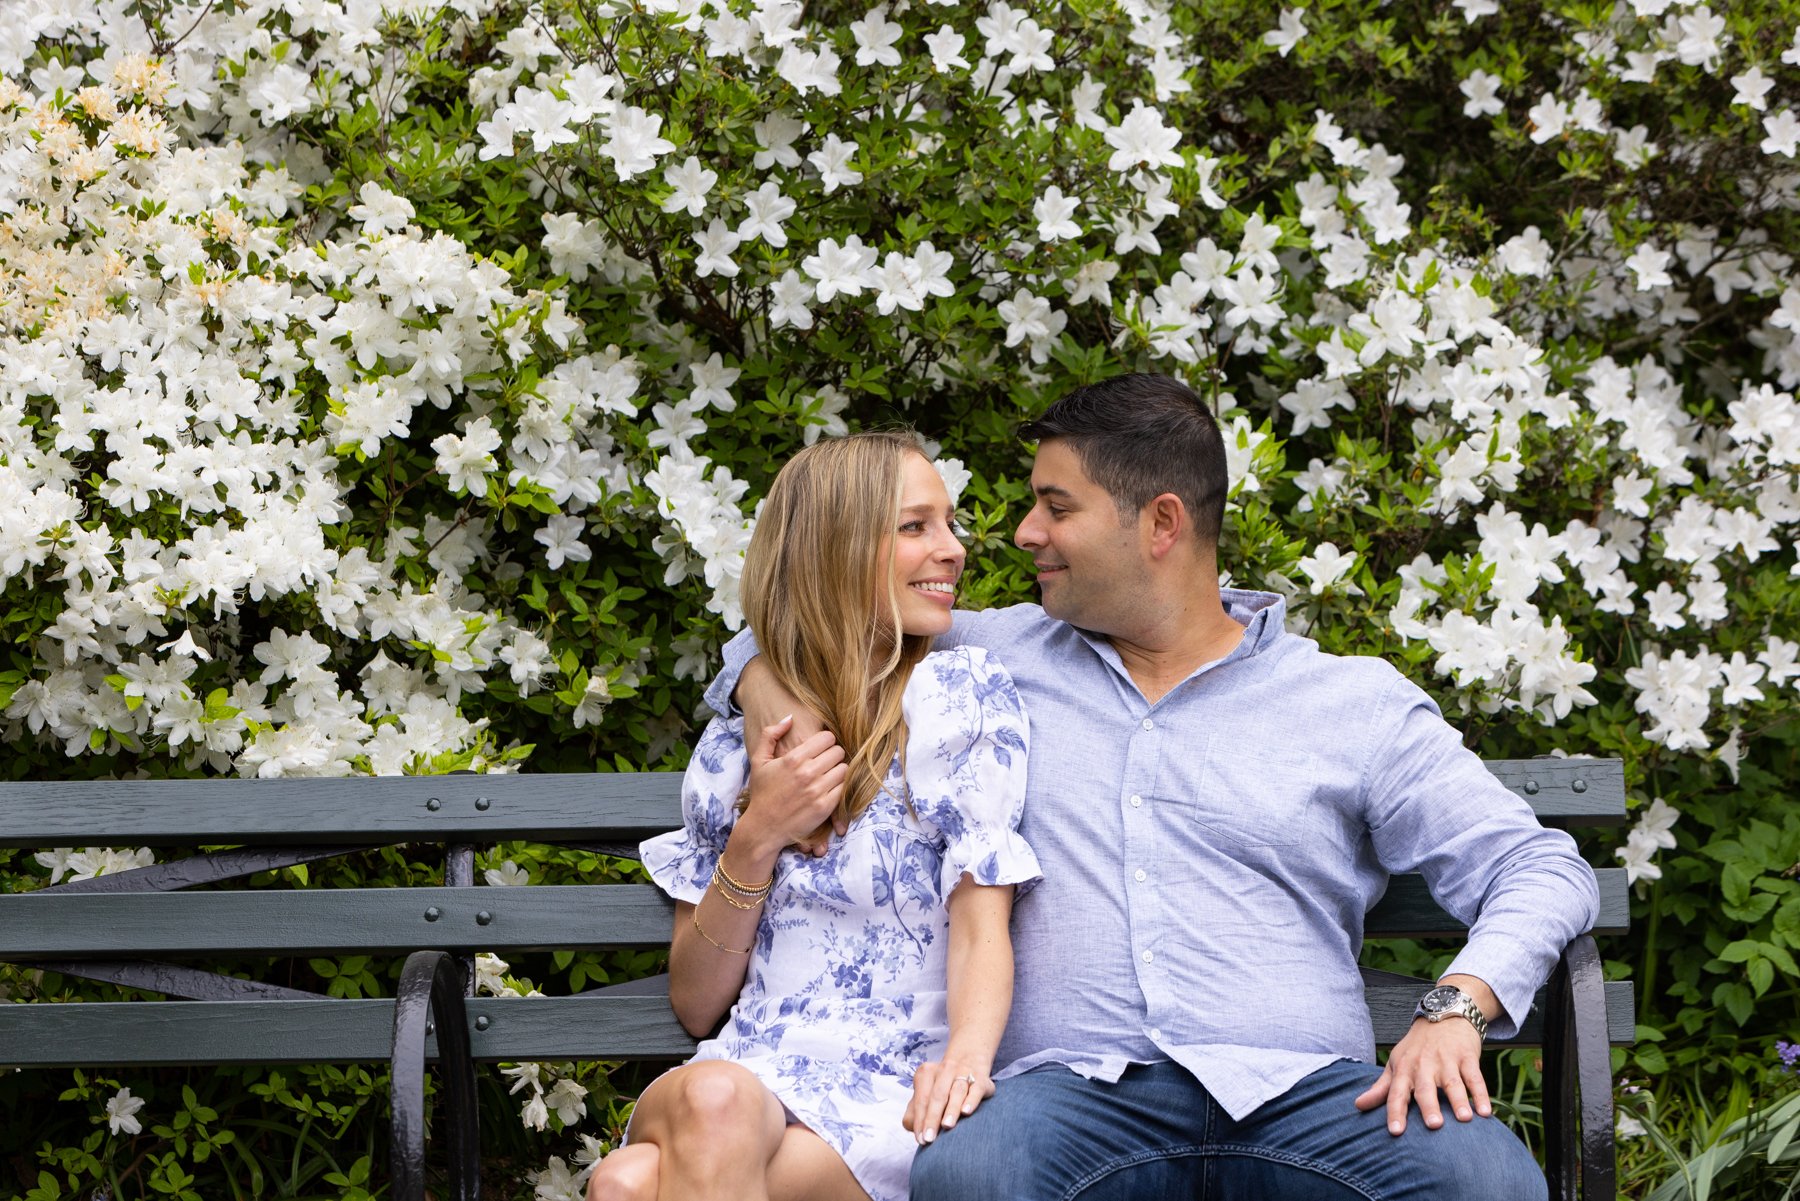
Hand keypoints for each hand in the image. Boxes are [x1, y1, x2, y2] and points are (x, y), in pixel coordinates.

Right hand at [737, 662, 843, 847]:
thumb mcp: (758, 761)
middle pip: (838, 752)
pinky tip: (829, 788)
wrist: (763, 827)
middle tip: (826, 761)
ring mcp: (818, 791)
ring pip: (844, 769)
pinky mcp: (825, 807)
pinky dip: (839, 786)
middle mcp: (807, 773)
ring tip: (828, 774)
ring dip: (838, 770)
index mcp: (793, 758)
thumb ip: (770, 734)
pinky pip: (844, 788)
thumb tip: (790, 718)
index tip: (820, 748)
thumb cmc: (762, 793)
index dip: (825, 741)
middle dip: (833, 754)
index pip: (827, 738)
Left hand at [903, 1059, 994, 1143]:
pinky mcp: (981, 1079)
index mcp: (926, 1073)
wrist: (969, 1059)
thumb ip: (915, 1110)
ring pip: (957, 1091)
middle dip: (932, 1118)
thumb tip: (913, 1127)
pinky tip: (966, 1112)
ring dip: (951, 1109)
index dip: (920, 1120)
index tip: (921, 1139)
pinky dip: (971, 1100)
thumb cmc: (943, 1086)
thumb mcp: (926, 1092)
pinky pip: (976, 1088)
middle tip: (930, 1138)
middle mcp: (944, 1070)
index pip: (921, 1099)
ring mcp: (964, 1072)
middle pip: (937, 1095)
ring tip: (946, 1126)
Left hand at [1353, 1016, 1488, 1134]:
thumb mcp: (1396, 1063)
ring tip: (1464, 1119)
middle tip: (1434, 1126)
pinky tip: (1487, 1112)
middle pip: (1425, 1089)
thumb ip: (1380, 1088)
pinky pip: (1475, 1077)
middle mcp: (1424, 1065)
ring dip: (1459, 1101)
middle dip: (1429, 1106)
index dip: (1395, 1112)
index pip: (1396, 1093)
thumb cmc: (1416, 1047)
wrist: (1443, 1013)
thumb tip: (1358, 1105)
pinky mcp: (1467, 1057)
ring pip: (1452, 1083)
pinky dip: (1481, 1094)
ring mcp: (1447, 1061)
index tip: (1396, 1132)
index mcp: (1404, 1069)